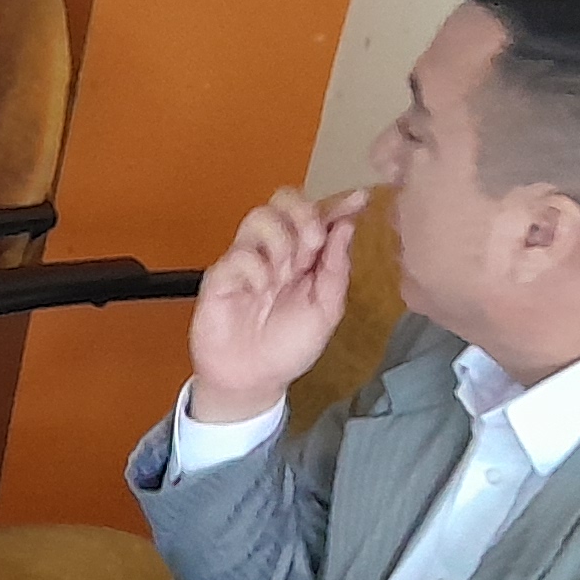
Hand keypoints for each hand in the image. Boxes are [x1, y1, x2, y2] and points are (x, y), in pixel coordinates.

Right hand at [185, 188, 362, 427]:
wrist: (253, 380)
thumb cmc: (287, 347)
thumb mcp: (326, 310)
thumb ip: (336, 268)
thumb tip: (346, 227)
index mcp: (304, 258)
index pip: (320, 217)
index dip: (339, 204)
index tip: (359, 199)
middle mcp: (275, 252)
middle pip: (283, 201)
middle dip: (304, 213)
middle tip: (313, 242)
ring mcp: (247, 261)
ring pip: (259, 217)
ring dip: (280, 240)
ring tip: (284, 274)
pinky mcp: (221, 276)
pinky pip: (238, 254)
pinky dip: (255, 270)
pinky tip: (259, 292)